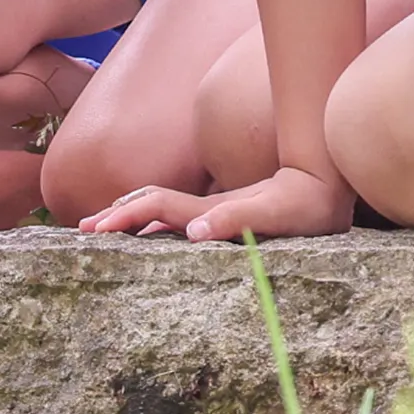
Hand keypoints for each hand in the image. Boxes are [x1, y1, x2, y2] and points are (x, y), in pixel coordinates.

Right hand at [83, 164, 357, 243]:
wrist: (330, 177)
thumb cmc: (309, 203)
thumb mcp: (279, 214)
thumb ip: (239, 218)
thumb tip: (195, 232)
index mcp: (213, 208)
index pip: (157, 206)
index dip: (125, 216)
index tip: (95, 230)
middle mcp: (209, 207)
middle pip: (150, 202)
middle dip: (115, 213)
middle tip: (83, 229)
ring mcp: (217, 210)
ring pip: (160, 208)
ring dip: (130, 216)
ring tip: (103, 229)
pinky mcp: (229, 215)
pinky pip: (179, 219)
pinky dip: (153, 224)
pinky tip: (150, 236)